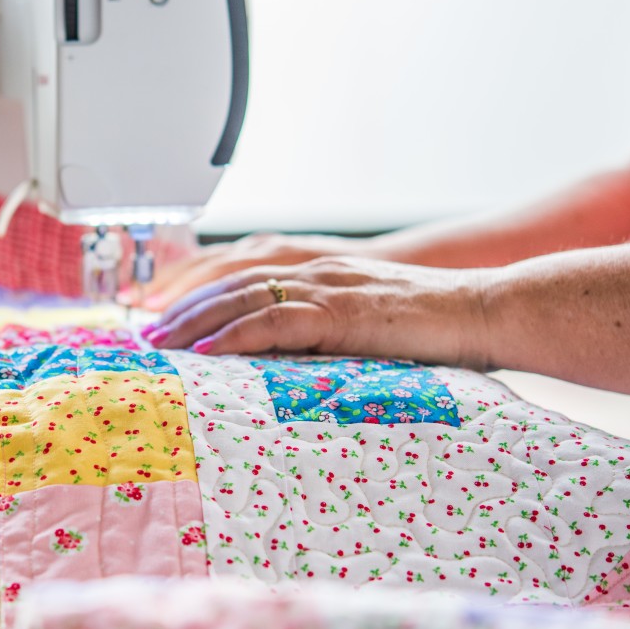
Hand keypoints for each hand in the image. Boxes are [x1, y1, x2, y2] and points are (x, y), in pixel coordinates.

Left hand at [143, 257, 492, 367]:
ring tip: (159, 339)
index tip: (160, 308)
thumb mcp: (369, 324)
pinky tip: (206, 349)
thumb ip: (328, 330)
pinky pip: (276, 321)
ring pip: (243, 295)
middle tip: (141, 325)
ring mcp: (329, 286)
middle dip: (180, 302)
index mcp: (321, 270)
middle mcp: (317, 270)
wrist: (488, 312)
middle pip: (230, 279)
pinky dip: (235, 335)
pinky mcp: (344, 312)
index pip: (243, 272)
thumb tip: (288, 358)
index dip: (197, 288)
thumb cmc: (435, 327)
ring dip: (194, 318)